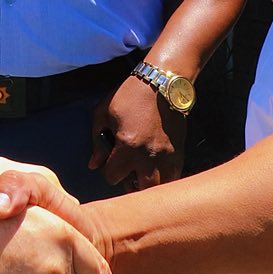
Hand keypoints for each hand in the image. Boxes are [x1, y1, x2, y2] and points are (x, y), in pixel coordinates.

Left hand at [89, 76, 184, 190]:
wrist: (163, 82)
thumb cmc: (130, 94)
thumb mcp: (104, 112)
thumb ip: (97, 142)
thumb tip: (93, 165)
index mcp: (127, 145)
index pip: (112, 176)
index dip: (108, 170)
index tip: (110, 161)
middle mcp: (148, 156)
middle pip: (139, 190)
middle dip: (130, 185)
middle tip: (127, 173)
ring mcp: (166, 156)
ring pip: (160, 187)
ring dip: (149, 185)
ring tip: (142, 175)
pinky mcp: (179, 152)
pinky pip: (174, 176)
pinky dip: (165, 178)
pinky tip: (157, 170)